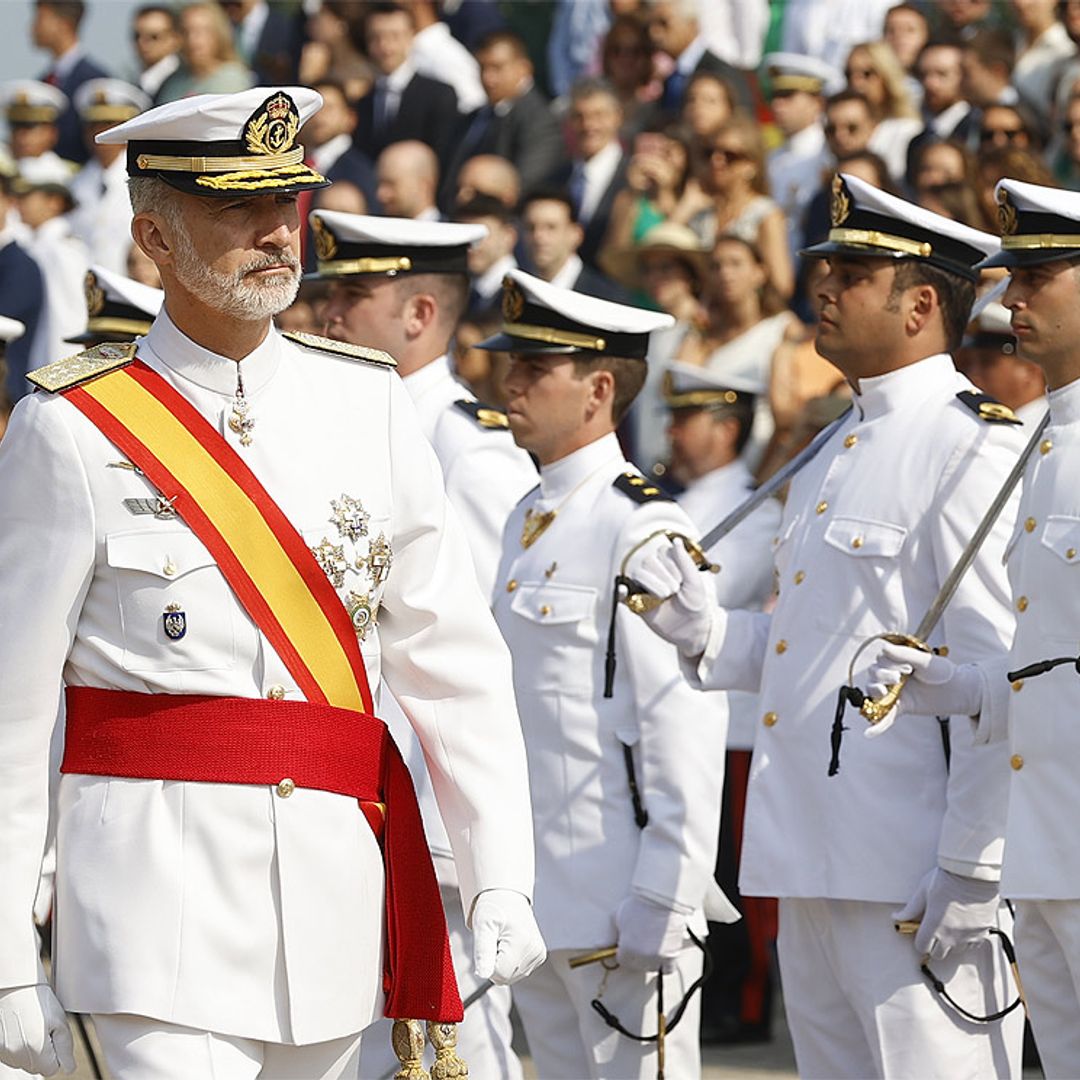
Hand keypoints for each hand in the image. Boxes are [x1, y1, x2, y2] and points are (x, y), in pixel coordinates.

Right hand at [0, 985, 74, 1076]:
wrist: (14, 987)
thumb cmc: (38, 1000)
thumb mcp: (59, 1020)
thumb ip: (66, 1048)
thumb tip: (70, 1068)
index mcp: (35, 1051)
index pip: (51, 1070)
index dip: (57, 1054)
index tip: (55, 1035)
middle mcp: (16, 1056)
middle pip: (36, 1067)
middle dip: (43, 1052)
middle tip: (43, 1027)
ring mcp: (3, 1053)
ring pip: (22, 1062)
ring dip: (29, 1050)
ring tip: (31, 1025)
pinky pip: (11, 1055)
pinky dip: (17, 1046)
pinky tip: (20, 1028)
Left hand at [471, 889, 545, 984]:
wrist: (508, 897)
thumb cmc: (494, 907)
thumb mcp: (482, 925)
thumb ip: (483, 951)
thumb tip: (484, 974)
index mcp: (523, 942)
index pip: (499, 974)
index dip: (488, 963)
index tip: (490, 943)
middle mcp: (535, 950)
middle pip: (505, 978)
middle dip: (495, 963)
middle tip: (495, 940)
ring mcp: (539, 954)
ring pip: (511, 977)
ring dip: (502, 962)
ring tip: (502, 940)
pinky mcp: (539, 956)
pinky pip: (518, 971)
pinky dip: (510, 961)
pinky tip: (510, 944)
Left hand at [615, 895, 687, 972]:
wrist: (661, 900)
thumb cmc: (641, 904)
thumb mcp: (617, 917)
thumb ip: (611, 934)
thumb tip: (605, 943)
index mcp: (627, 951)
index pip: (622, 960)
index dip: (623, 952)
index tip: (625, 946)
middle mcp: (642, 958)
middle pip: (636, 965)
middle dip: (635, 955)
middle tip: (637, 942)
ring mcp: (658, 958)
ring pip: (651, 966)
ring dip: (649, 959)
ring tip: (649, 944)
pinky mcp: (672, 955)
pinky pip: (667, 968)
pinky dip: (664, 964)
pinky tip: (661, 954)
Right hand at [623, 541, 718, 657]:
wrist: (691, 629)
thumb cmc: (695, 604)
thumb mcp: (695, 582)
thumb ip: (685, 561)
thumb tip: (676, 541)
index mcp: (668, 565)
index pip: (662, 551)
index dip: (672, 565)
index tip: (681, 579)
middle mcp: (655, 574)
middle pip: (648, 561)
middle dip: (664, 577)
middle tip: (674, 591)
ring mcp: (644, 587)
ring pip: (638, 574)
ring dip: (653, 585)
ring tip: (664, 597)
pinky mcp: (636, 602)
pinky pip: (623, 594)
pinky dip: (621, 591)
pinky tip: (625, 591)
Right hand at [864, 641, 982, 738]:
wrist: (957, 690)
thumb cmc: (942, 672)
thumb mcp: (924, 661)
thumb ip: (904, 654)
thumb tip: (883, 646)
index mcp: (897, 662)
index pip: (880, 660)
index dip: (888, 663)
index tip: (908, 667)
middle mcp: (892, 677)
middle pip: (873, 675)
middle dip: (882, 675)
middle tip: (899, 678)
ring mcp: (895, 693)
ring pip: (873, 693)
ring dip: (874, 691)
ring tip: (884, 692)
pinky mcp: (900, 708)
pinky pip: (885, 717)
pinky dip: (877, 726)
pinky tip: (870, 733)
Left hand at [892, 868, 999, 960]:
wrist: (973, 873)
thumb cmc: (948, 878)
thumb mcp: (923, 891)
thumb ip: (911, 909)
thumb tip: (898, 917)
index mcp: (934, 924)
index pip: (922, 946)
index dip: (919, 940)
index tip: (920, 933)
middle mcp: (952, 934)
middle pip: (938, 954)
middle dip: (933, 945)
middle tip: (933, 931)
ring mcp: (968, 935)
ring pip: (956, 951)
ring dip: (950, 943)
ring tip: (948, 926)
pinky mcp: (982, 932)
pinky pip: (972, 945)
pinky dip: (966, 940)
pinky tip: (962, 927)